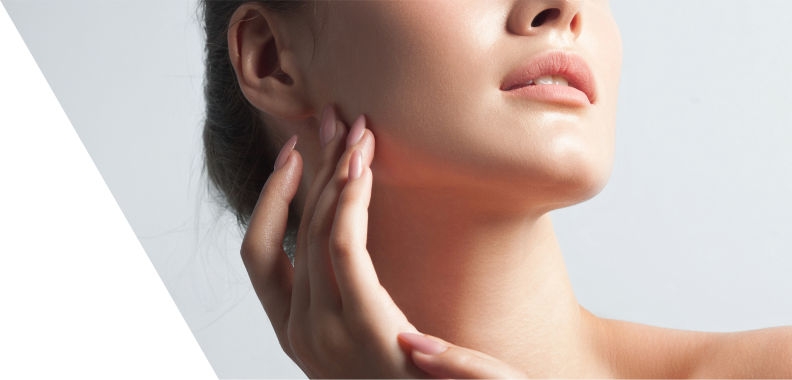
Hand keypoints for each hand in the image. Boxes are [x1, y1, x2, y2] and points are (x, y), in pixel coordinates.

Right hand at [241, 103, 529, 379]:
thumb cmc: (410, 376)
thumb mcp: (363, 331)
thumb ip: (344, 290)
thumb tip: (338, 230)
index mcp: (291, 331)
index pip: (258, 254)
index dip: (269, 200)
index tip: (292, 155)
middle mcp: (298, 332)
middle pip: (295, 229)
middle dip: (313, 168)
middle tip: (331, 119)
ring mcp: (324, 333)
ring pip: (318, 231)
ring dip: (335, 173)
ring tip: (355, 129)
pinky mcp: (363, 327)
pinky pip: (346, 247)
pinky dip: (351, 200)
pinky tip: (361, 166)